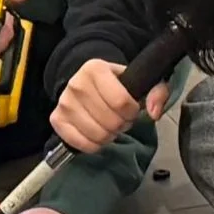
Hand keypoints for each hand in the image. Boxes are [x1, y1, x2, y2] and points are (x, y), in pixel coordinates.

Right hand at [53, 57, 170, 153]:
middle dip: (122, 125)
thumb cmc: (115, 85)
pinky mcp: (57, 119)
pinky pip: (80, 143)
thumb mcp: (139, 81)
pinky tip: (97, 135)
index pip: (122, 101)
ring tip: (109, 125)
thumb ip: (157, 92)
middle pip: (110, 121)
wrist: (87, 84)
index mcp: (95, 68)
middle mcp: (76, 83)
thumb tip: (154, 113)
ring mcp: (64, 102)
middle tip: (121, 119)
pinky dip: (93, 145)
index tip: (132, 110)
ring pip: (97, 135)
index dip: (132, 112)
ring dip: (109, 135)